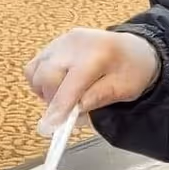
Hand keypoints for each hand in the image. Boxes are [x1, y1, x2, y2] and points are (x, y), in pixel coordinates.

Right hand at [24, 28, 159, 133]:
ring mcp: (61, 42)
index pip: (71, 83)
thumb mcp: (126, 89)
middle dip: (54, 101)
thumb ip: (99, 97)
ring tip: (68, 97)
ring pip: (36, 72)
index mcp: (98, 54)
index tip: (51, 127)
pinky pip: (34, 67)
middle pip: (46, 76)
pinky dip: (40, 82)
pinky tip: (59, 87)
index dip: (60, 107)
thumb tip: (75, 109)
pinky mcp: (53, 45)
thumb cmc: (132, 70)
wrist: (134, 49)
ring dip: (46, 92)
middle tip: (69, 112)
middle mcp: (75, 43)